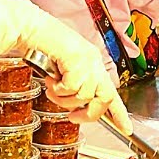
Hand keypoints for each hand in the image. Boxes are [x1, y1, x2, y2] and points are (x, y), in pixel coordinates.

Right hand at [0, 0, 130, 133]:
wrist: (32, 28)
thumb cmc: (43, 47)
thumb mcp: (63, 71)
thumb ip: (74, 85)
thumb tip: (76, 108)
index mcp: (94, 65)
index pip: (112, 93)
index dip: (119, 114)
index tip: (126, 129)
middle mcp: (94, 62)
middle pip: (105, 98)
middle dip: (88, 114)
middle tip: (73, 117)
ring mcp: (87, 60)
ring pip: (84, 95)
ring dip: (64, 99)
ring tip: (52, 90)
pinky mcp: (77, 59)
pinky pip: (71, 87)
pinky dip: (58, 89)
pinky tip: (51, 79)